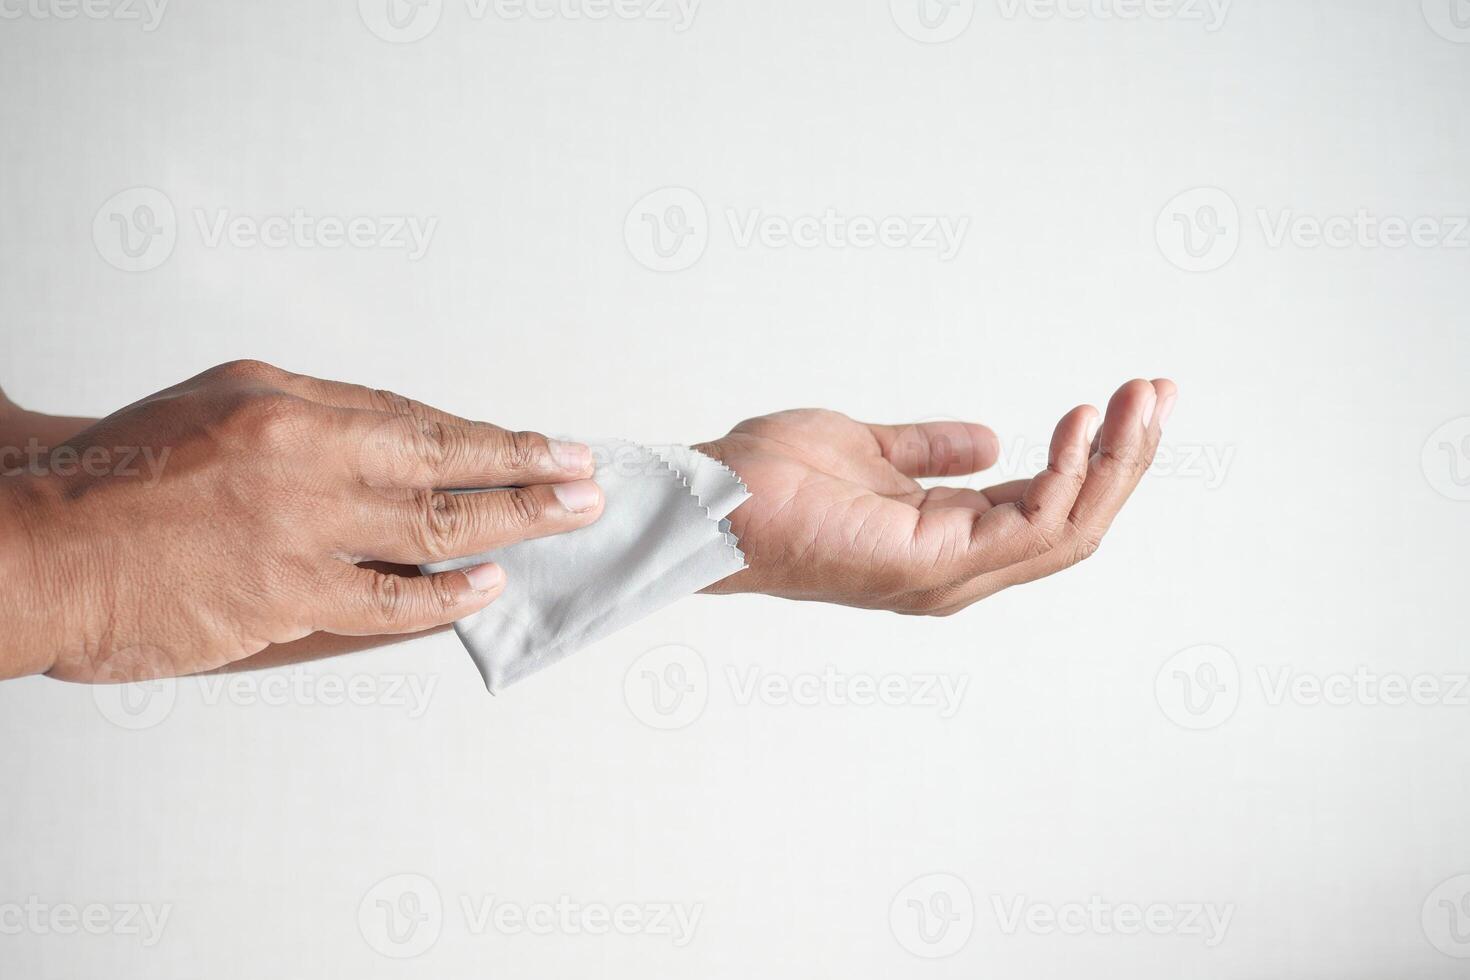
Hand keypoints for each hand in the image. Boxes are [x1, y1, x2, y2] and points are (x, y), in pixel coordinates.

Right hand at [0, 360, 603, 682]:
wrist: (44, 550)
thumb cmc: (119, 477)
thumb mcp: (219, 403)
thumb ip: (313, 416)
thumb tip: (403, 435)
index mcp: (289, 405)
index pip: (419, 420)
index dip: (490, 435)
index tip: (544, 441)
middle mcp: (306, 460)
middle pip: (446, 465)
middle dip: (529, 471)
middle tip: (586, 476)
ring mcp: (301, 534)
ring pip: (434, 530)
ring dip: (512, 524)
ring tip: (565, 519)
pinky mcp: (286, 600)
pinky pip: (389, 601)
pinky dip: (445, 596)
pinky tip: (487, 586)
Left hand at [696, 378, 1175, 613]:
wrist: (711, 502)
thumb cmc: (772, 481)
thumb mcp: (871, 451)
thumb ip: (931, 453)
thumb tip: (990, 442)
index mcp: (948, 542)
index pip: (1048, 509)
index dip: (1100, 457)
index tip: (1132, 396)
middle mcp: (958, 569)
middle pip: (1075, 523)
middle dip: (1128, 458)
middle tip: (1159, 392)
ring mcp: (947, 575)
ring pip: (1066, 530)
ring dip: (1114, 463)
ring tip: (1140, 399)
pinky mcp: (929, 567)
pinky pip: (1026, 530)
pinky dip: (1065, 477)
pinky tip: (1083, 425)